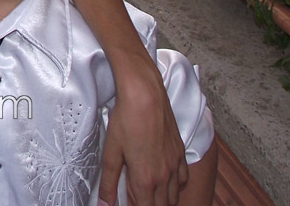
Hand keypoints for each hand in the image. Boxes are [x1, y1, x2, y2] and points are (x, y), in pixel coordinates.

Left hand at [99, 54, 187, 205]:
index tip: (128, 203)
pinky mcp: (180, 152)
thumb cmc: (126, 120)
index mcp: (146, 179)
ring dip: (164, 201)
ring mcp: (175, 164)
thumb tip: (105, 204)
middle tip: (137, 198)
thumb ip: (109, 182)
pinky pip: (183, 179)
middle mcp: (164, 176)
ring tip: (151, 196)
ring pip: (174, 196)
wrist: (145, 95)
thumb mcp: (111, 152)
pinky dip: (176, 186)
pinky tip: (167, 182)